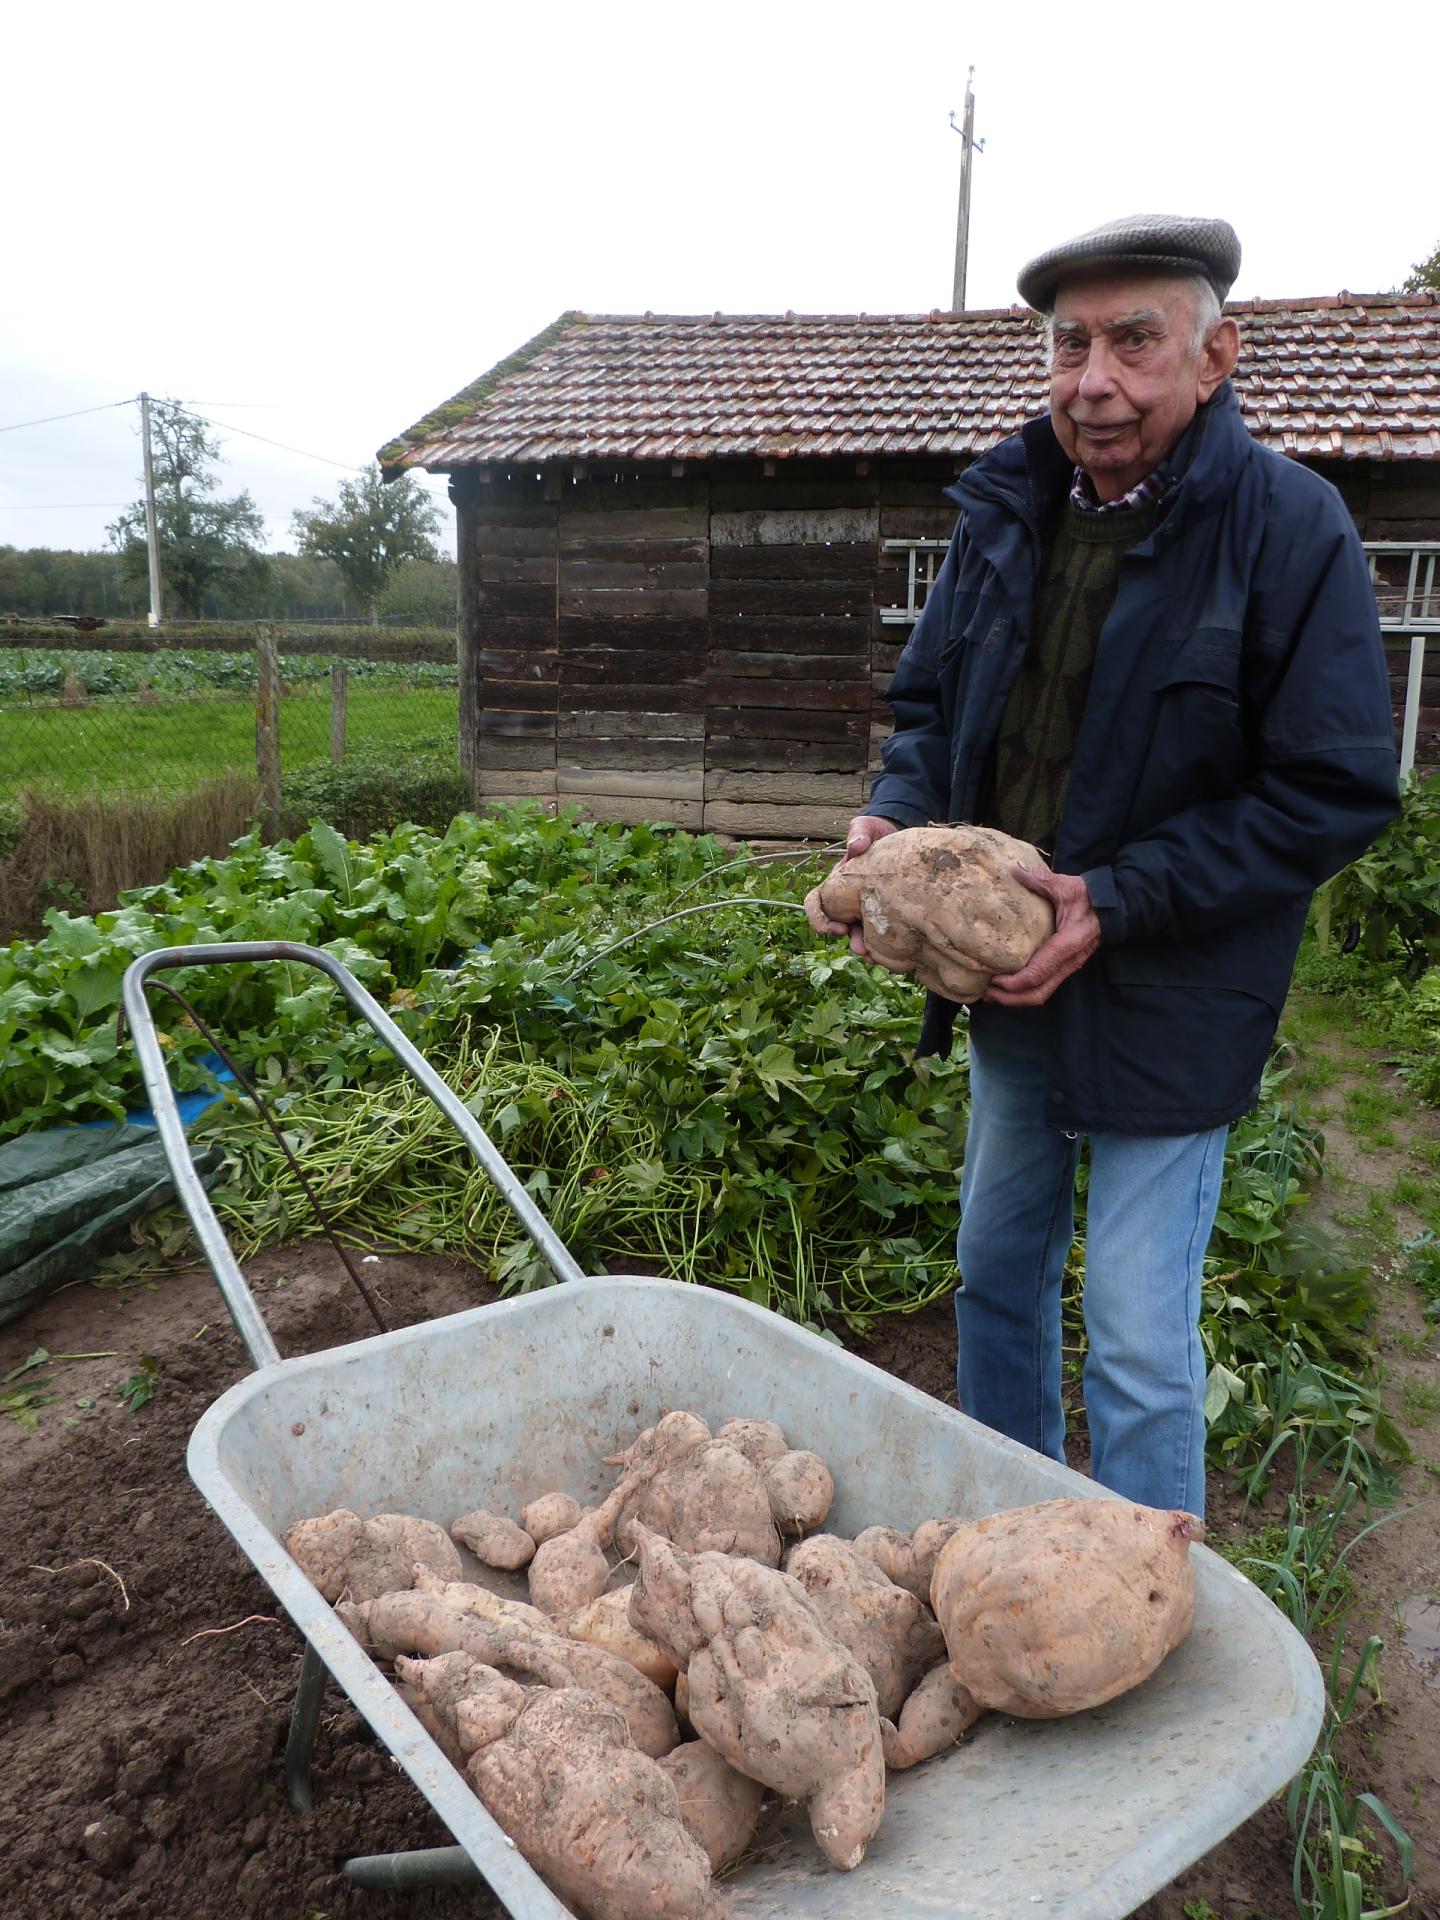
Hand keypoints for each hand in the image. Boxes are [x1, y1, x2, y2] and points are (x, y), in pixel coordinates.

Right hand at [810, 815, 902, 955]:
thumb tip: (856, 846)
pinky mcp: (883, 909)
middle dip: (848, 939)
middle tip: (860, 947)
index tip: (832, 929)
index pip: (817, 903)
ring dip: (864, 946)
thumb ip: (859, 833)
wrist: (896, 834)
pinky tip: (892, 950)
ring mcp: (866, 905)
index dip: (818, 918)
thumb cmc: (875, 830)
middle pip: (839, 924)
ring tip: (874, 956)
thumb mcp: (866, 828)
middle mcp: (848, 897)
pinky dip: (882, 942)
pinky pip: (879, 930)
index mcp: (837, 883)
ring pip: (859, 932)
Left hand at [984, 866, 1100, 1006]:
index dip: (1014, 982)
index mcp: (1067, 944)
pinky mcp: (1065, 966)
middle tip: (986, 994)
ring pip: (1042, 993)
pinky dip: (1025, 990)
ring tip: (992, 994)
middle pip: (1038, 993)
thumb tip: (1014, 869)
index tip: (994, 980)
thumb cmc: (1089, 897)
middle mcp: (1068, 962)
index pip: (1038, 973)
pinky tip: (1008, 985)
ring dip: (1017, 998)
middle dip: (1011, 998)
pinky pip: (1045, 985)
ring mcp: (1068, 967)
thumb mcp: (1065, 886)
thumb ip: (1040, 880)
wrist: (1113, 906)